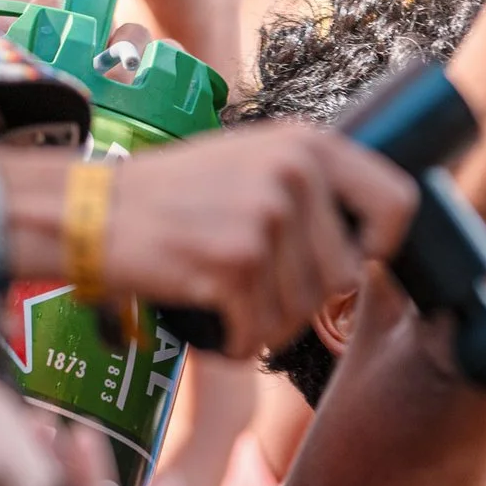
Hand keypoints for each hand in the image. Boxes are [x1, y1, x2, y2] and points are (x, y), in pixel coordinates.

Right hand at [109, 122, 420, 358]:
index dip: (383, 244)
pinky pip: (261, 331)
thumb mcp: (250, 159)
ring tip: (227, 298)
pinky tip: (212, 320)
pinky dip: (237, 341)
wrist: (87, 211)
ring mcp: (265, 218)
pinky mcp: (234, 263)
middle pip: (343, 276)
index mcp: (308, 144)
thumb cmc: (170, 195)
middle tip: (256, 287)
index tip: (354, 257)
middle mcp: (294, 174)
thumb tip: (369, 235)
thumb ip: (308, 184)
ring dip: (267, 323)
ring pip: (303, 311)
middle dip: (303, 298)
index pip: (398, 201)